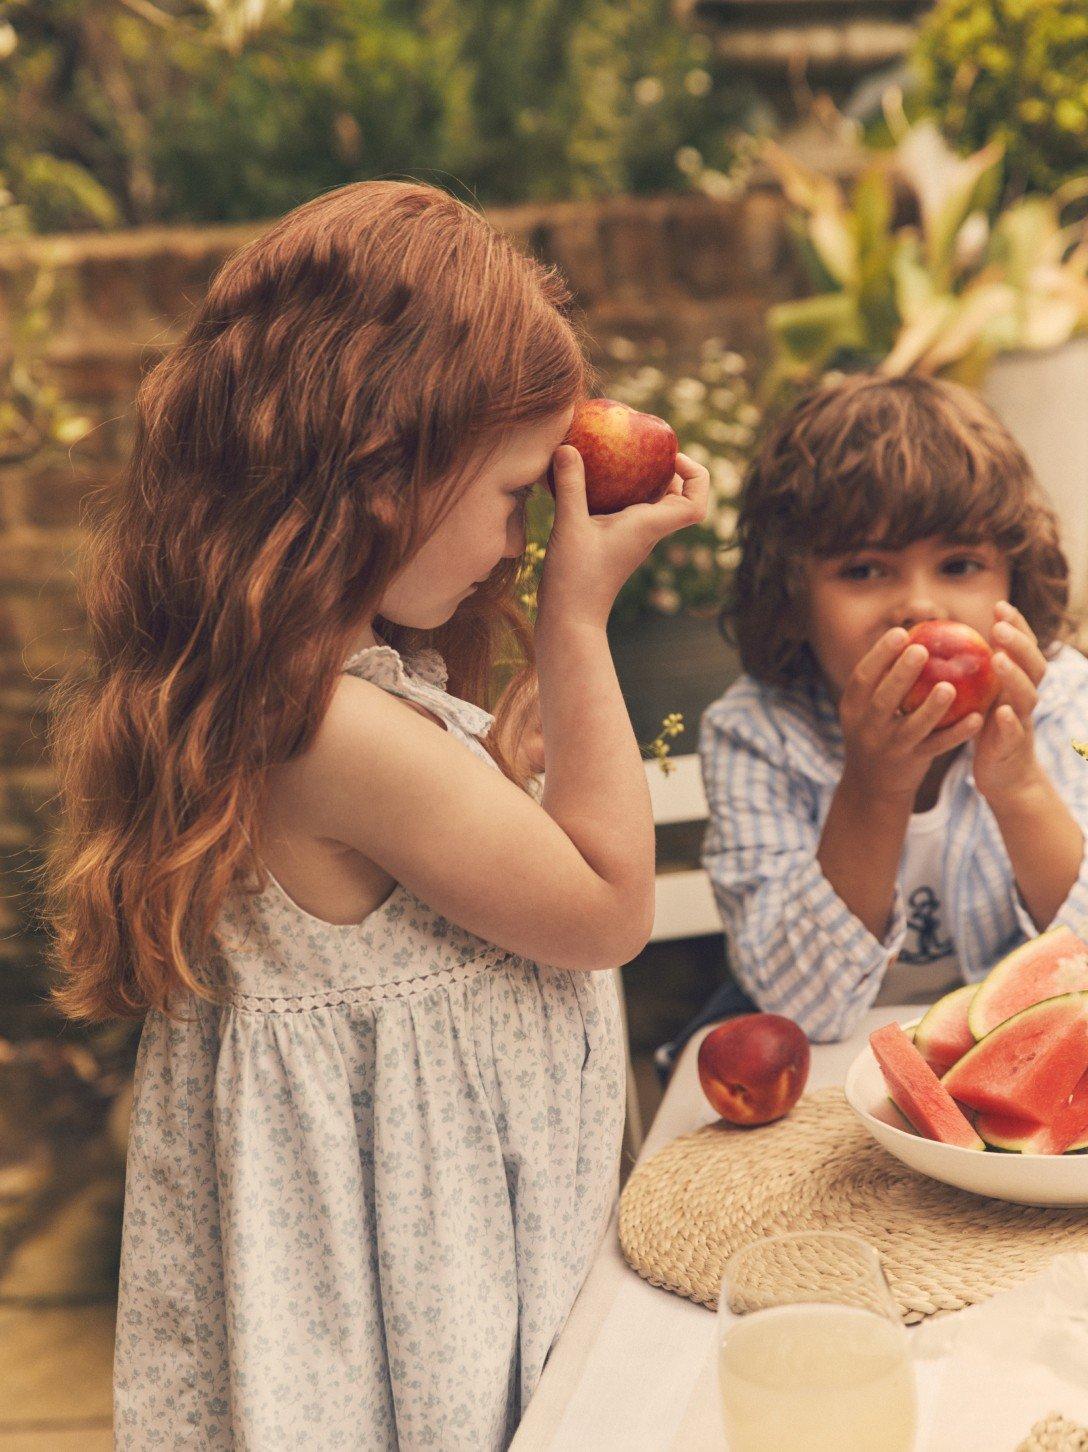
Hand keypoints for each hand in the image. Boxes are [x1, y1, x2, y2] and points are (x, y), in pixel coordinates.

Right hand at [536, 444, 708, 632]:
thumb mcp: (569, 525)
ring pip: (656, 505)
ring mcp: (634, 539)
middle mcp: (648, 532)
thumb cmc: (575, 578)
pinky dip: (625, 493)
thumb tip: (566, 445)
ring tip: (621, 459)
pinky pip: (632, 512)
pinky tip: (595, 483)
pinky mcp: (617, 544)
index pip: (696, 505)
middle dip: (671, 471)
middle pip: (679, 499)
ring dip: (647, 481)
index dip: (696, 477)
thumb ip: (570, 485)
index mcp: (649, 526)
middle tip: (644, 450)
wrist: (570, 620)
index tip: (672, 458)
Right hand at [837, 627, 983, 804]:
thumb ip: (882, 680)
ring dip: (931, 708)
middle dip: (901, 675)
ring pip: (911, 727)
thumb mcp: (866, 709)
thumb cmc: (878, 732)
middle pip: (883, 700)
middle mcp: (867, 728)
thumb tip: (912, 635)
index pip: (862, 678)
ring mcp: (889, 748)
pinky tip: (976, 718)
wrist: (872, 786)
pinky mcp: (911, 764)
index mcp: (852, 708)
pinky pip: (938, 747)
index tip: (901, 633)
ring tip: (949, 687)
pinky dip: (956, 734)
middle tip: (922, 650)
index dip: (879, 655)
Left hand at [973, 600, 1046, 806]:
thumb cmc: (986, 730)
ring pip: (1028, 697)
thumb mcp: (980, 696)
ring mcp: (1022, 723)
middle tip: (999, 628)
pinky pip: (1015, 734)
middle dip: (1019, 644)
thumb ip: (972, 670)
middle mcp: (1024, 699)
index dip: (1017, 627)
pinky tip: (1002, 711)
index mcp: (1016, 684)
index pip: (1023, 649)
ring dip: (1015, 676)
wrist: (1004, 777)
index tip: (1000, 605)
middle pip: (1034, 666)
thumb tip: (941, 636)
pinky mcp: (1013, 749)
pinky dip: (1011, 722)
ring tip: (998, 659)